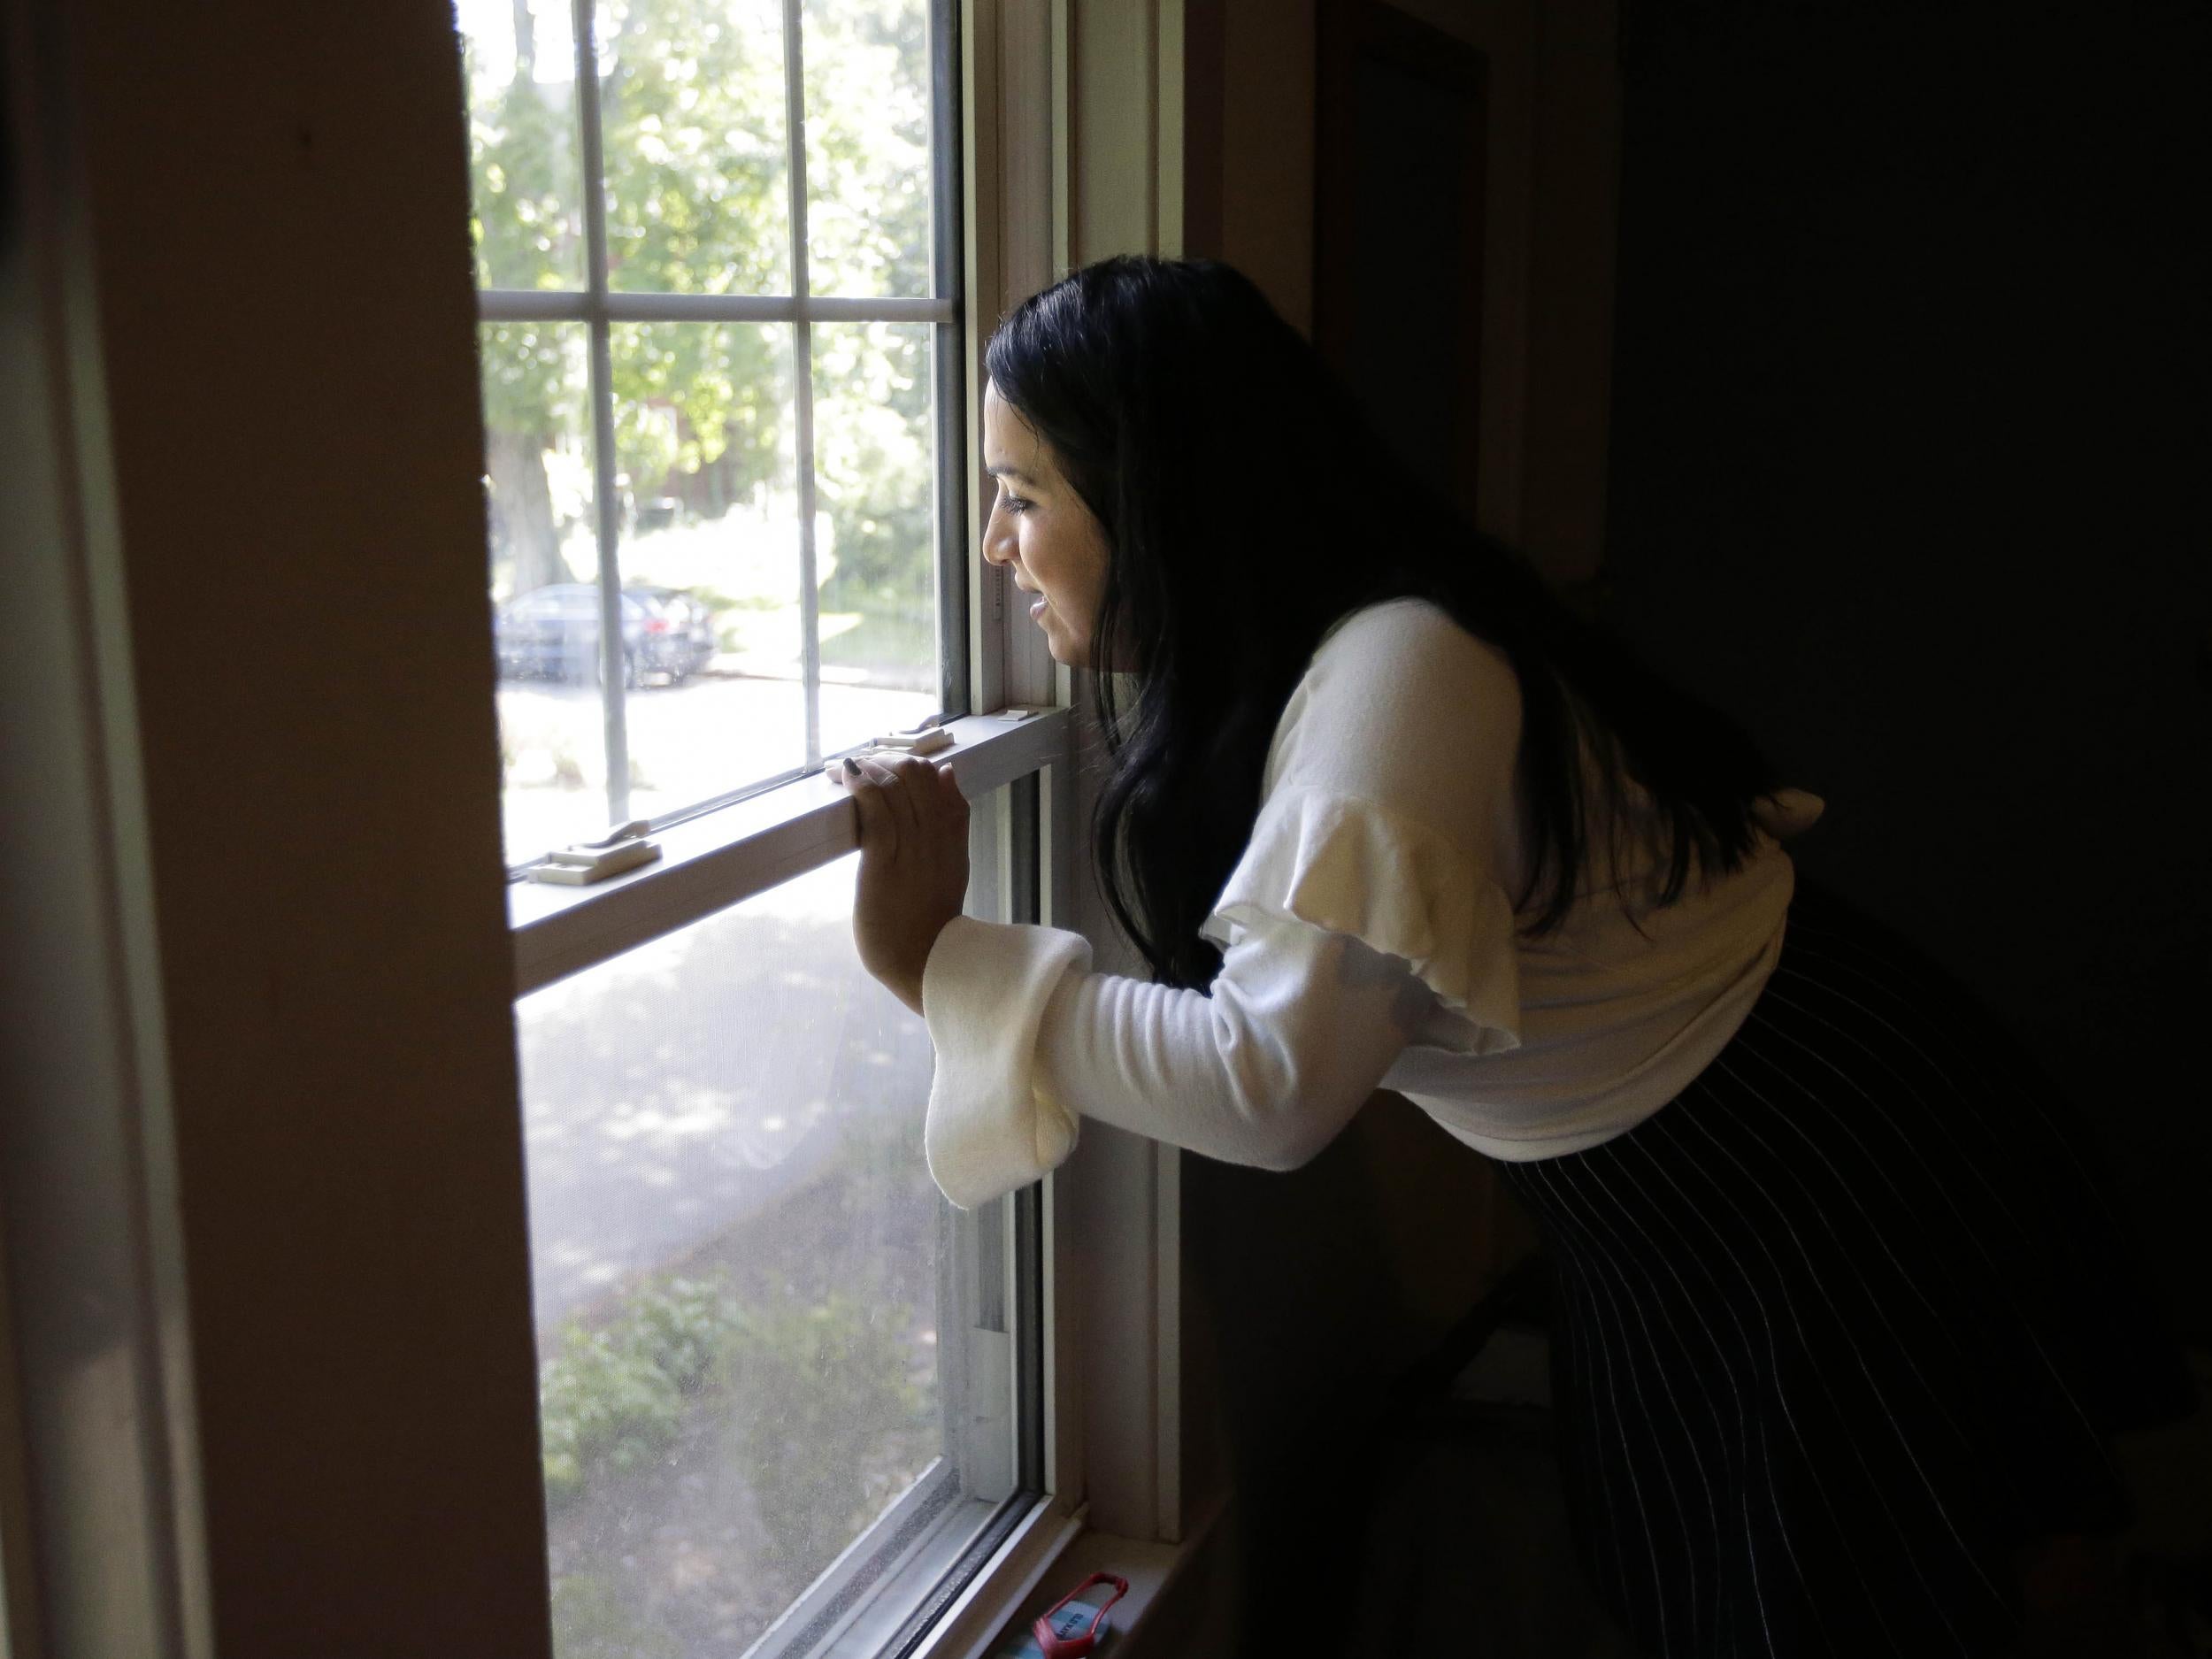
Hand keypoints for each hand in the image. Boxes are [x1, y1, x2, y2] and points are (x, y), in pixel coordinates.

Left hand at [844, 753, 969, 1015]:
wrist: (923, 963)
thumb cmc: (929, 923)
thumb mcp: (953, 866)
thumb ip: (953, 823)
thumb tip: (949, 775)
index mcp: (953, 839)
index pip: (942, 783)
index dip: (914, 766)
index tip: (889, 766)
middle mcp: (936, 836)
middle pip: (918, 774)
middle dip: (888, 760)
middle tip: (864, 765)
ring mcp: (912, 847)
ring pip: (896, 784)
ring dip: (869, 767)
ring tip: (848, 769)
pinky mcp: (884, 861)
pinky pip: (875, 809)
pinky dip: (860, 784)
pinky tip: (846, 776)